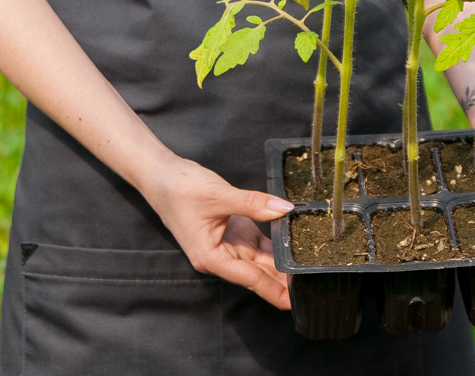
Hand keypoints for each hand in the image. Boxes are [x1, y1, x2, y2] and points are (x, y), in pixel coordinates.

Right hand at [142, 156, 293, 309]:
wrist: (162, 175)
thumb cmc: (181, 189)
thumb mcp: (219, 195)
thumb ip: (253, 204)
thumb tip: (284, 209)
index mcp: (211, 257)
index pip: (250, 279)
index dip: (274, 288)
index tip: (296, 299)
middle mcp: (220, 256)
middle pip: (257, 274)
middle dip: (282, 281)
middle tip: (313, 284)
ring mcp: (227, 244)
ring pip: (260, 261)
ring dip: (281, 265)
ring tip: (308, 270)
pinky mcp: (233, 231)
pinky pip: (258, 244)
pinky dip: (275, 246)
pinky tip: (294, 248)